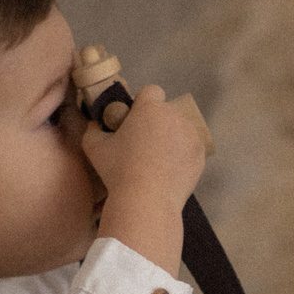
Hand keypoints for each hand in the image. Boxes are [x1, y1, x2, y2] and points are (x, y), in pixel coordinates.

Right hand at [84, 84, 208, 272]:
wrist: (147, 201)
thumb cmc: (118, 171)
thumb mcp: (94, 147)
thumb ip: (93, 129)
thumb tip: (96, 123)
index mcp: (150, 108)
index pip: (151, 91)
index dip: (142, 103)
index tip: (134, 119)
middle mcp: (174, 116)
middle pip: (165, 112)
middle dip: (156, 122)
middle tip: (143, 144)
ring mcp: (191, 135)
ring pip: (180, 129)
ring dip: (170, 137)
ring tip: (156, 160)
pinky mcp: (200, 154)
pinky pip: (190, 147)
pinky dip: (182, 154)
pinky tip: (169, 170)